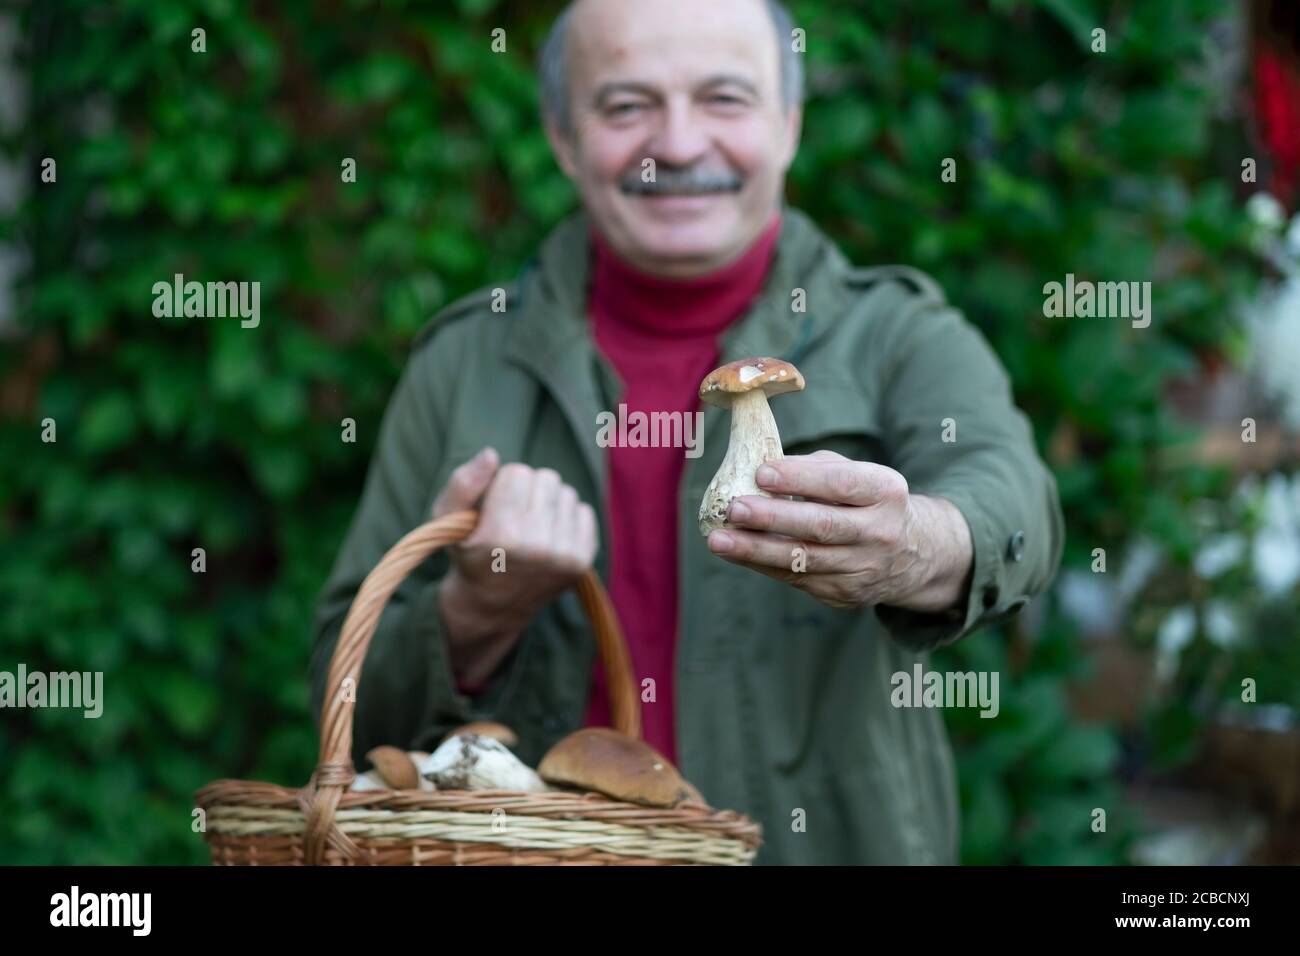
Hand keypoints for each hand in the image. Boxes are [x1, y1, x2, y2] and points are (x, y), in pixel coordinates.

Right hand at [432, 448, 598, 681]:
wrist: (492, 606)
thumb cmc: (468, 554)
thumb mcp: (446, 519)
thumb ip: (462, 483)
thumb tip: (491, 454)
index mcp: (501, 535)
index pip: (516, 472)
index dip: (502, 485)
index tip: (494, 507)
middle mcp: (536, 547)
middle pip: (545, 478)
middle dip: (527, 490)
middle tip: (512, 517)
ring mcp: (564, 556)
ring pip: (566, 492)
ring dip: (547, 503)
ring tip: (530, 526)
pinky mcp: (582, 562)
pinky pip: (584, 511)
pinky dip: (567, 517)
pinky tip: (548, 535)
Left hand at [704, 450, 972, 612]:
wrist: (913, 554)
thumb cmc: (868, 501)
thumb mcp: (859, 474)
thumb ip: (817, 469)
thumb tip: (764, 469)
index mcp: (886, 492)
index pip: (841, 484)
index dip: (800, 479)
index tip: (762, 472)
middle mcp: (881, 532)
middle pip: (822, 526)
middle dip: (773, 518)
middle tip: (734, 508)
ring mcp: (865, 568)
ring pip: (805, 560)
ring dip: (756, 550)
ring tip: (719, 539)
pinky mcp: (847, 594)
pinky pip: (799, 579)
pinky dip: (764, 565)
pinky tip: (737, 553)